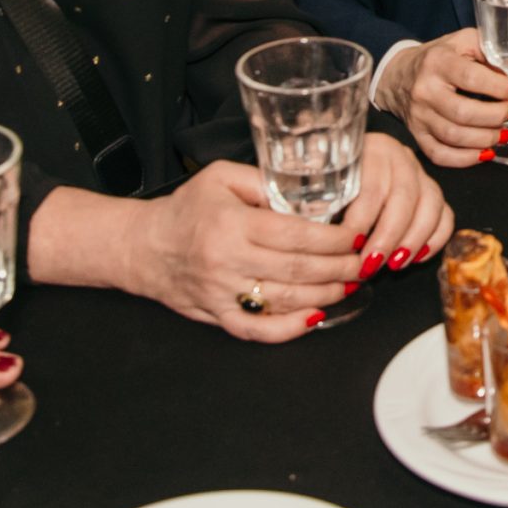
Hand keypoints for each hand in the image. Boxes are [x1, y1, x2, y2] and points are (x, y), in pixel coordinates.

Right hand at [121, 159, 356, 341]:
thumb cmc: (186, 209)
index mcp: (232, 224)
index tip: (356, 236)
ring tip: (350, 285)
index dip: (333, 240)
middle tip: (364, 262)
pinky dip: (288, 329)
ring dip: (325, 296)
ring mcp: (222, 293)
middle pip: (297, 270)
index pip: (295, 235)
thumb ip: (263, 182)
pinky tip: (314, 319)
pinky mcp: (217, 315)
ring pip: (285, 301)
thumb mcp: (221, 177)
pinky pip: (257, 330)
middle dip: (340, 268)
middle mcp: (227, 261)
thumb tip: (308, 193)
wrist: (142, 246)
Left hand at [340, 134, 455, 282]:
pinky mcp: (433, 191)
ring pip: (431, 205)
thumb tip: (329, 241)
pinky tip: (417, 258)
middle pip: (404, 198)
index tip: (348, 247)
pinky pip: (446, 215)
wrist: (343, 166)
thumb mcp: (323, 186)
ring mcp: (420, 173)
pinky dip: (435, 239)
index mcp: (371, 150)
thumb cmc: (332, 182)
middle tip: (371, 264)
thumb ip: (326, 206)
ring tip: (395, 265)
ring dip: (413, 240)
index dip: (361, 222)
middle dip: (388, 237)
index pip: (372, 189)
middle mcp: (400, 157)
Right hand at [383, 28, 507, 167]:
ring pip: (454, 137)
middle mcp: (424, 90)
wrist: (399, 74)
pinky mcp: (416, 135)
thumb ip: (490, 52)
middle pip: (463, 113)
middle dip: (497, 116)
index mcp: (438, 62)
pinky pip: (440, 154)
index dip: (500, 88)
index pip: (472, 78)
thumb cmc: (439, 57)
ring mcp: (418, 116)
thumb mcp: (463, 41)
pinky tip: (484, 152)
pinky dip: (465, 159)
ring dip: (486, 139)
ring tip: (504, 133)